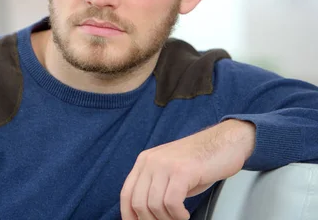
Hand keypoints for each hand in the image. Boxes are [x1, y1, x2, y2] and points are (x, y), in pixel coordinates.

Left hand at [120, 119, 255, 219]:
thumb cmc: (200, 160)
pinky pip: (171, 202)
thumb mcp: (170, 172)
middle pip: (138, 202)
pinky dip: (178, 215)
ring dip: (167, 219)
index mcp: (144, 161)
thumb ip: (155, 186)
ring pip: (154, 205)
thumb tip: (146, 213)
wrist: (224, 141)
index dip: (128, 214)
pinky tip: (185, 214)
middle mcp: (151, 161)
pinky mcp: (182, 171)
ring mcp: (165, 165)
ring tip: (179, 218)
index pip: (126, 193)